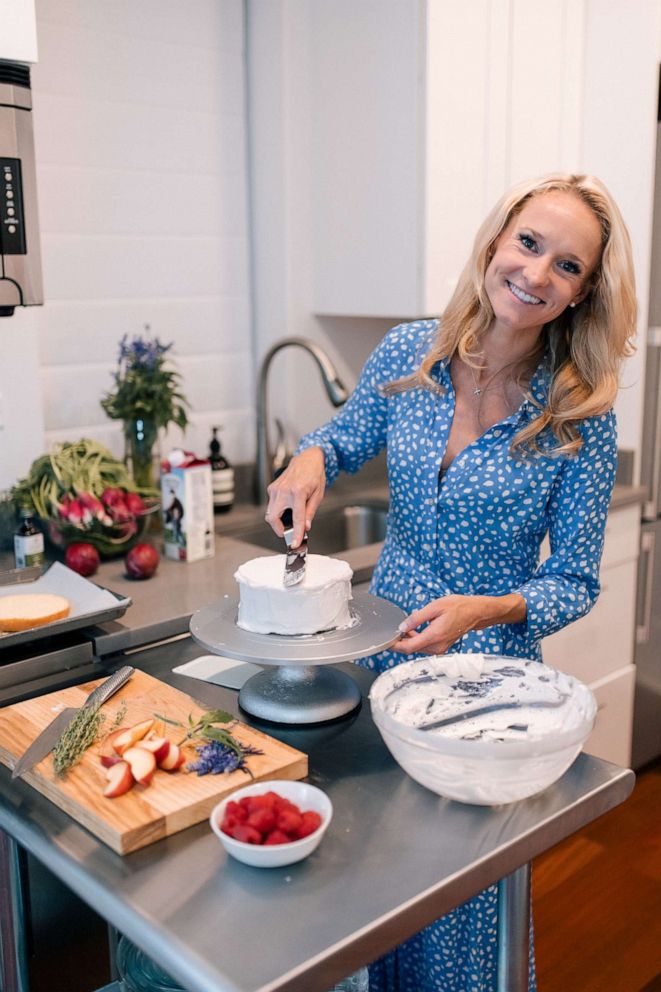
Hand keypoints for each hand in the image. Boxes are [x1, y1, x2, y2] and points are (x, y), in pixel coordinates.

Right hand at [265, 447, 325, 546]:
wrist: (307, 459)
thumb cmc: (314, 474)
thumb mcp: (318, 495)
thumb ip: (310, 512)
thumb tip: (305, 527)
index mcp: (298, 492)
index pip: (296, 518)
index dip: (295, 533)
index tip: (294, 543)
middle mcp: (283, 490)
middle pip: (273, 518)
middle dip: (279, 529)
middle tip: (289, 533)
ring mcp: (275, 489)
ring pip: (270, 513)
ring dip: (279, 521)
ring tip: (291, 519)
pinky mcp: (272, 488)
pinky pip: (271, 505)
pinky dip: (278, 511)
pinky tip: (288, 508)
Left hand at [393, 593, 526, 655]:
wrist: (476, 612)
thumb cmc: (459, 607)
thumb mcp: (435, 607)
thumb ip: (417, 618)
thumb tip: (402, 626)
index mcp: (434, 636)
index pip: (408, 647)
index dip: (395, 645)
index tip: (387, 640)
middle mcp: (437, 646)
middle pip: (412, 649)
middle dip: (401, 641)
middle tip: (394, 630)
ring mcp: (440, 648)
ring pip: (418, 648)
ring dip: (409, 640)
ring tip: (404, 627)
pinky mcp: (442, 647)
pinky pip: (425, 646)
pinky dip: (417, 640)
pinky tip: (414, 630)